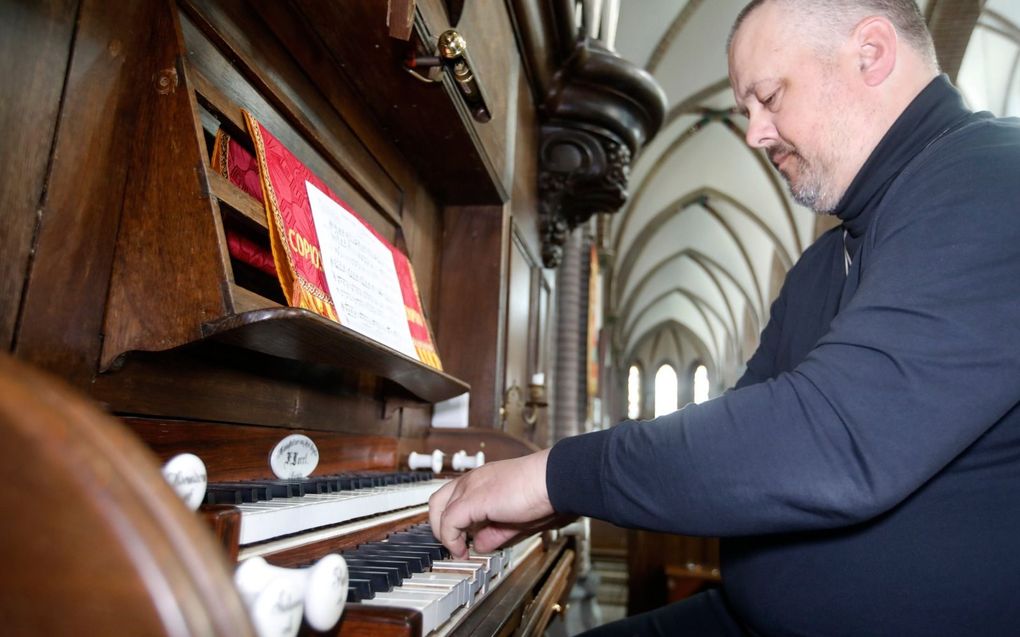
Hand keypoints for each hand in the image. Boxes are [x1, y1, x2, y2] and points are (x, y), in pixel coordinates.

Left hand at [429, 448, 557, 558]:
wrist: (556, 479)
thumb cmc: (547, 493)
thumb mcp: (515, 518)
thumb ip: (495, 531)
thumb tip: (480, 544)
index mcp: (484, 480)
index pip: (454, 497)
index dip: (451, 521)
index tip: (461, 539)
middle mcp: (473, 480)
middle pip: (438, 501)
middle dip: (439, 526)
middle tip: (452, 545)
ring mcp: (471, 487)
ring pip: (438, 510)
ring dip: (444, 535)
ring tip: (457, 551)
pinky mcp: (473, 500)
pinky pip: (449, 522)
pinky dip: (451, 540)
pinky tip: (462, 551)